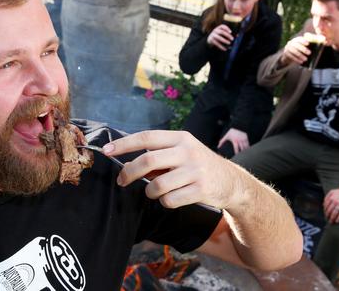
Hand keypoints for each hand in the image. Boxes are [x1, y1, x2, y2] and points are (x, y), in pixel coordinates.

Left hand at [103, 130, 239, 209]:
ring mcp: (195, 171)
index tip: (106, 150)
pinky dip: (165, 202)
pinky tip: (172, 198)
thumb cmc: (198, 165)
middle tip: (122, 181)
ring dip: (150, 191)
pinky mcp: (200, 190)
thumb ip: (157, 156)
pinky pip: (169, 200)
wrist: (231, 181)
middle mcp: (188, 152)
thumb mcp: (181, 153)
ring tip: (156, 191)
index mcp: (180, 138)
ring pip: (157, 185)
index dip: (124, 144)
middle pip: (148, 161)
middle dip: (130, 173)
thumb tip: (125, 164)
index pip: (146, 137)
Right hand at [206, 24, 234, 50]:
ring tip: (229, 43)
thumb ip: (229, 34)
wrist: (209, 39)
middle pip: (221, 32)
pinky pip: (216, 43)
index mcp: (218, 28)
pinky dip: (221, 46)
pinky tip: (225, 49)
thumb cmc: (219, 36)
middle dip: (227, 35)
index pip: (222, 26)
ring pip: (219, 37)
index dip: (227, 28)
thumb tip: (237, 35)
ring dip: (224, 40)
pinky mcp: (211, 40)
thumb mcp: (222, 34)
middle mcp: (215, 30)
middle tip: (232, 39)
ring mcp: (212, 35)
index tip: (231, 32)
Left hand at [217, 128, 249, 154]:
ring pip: (246, 147)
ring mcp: (243, 139)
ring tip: (245, 155)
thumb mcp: (226, 136)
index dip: (237, 153)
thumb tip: (218, 146)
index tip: (237, 156)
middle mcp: (240, 140)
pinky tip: (248, 150)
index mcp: (235, 141)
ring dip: (246, 151)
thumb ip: (222, 141)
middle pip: (242, 149)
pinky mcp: (246, 138)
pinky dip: (248, 147)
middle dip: (242, 153)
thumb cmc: (231, 132)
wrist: (237, 125)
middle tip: (242, 157)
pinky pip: (248, 144)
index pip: (236, 149)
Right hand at [279, 36, 310, 65]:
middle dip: (303, 49)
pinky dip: (296, 59)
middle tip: (309, 53)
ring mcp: (288, 48)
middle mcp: (291, 43)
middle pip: (296, 45)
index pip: (299, 39)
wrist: (289, 55)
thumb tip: (320, 41)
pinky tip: (301, 62)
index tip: (308, 43)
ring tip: (306, 59)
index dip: (303, 41)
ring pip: (294, 51)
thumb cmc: (300, 49)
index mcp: (296, 39)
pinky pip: (291, 56)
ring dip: (300, 55)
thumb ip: (311, 42)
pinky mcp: (286, 53)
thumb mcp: (304, 45)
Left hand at [323, 188, 338, 223]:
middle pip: (329, 210)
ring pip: (334, 213)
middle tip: (327, 219)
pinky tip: (337, 221)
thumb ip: (327, 197)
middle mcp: (335, 201)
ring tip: (331, 221)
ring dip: (332, 218)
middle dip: (328, 216)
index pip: (326, 206)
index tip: (325, 215)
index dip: (325, 211)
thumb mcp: (332, 192)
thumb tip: (323, 205)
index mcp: (331, 197)